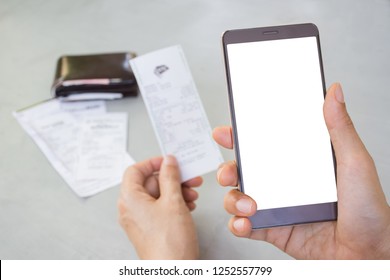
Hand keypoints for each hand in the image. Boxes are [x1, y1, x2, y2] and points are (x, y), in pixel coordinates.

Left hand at [118, 155, 201, 258]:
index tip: (168, 161)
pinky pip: (160, 208)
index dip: (152, 163)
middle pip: (149, 183)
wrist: (174, 271)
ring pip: (158, 196)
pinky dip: (174, 204)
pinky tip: (188, 206)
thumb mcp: (173, 201)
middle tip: (189, 177)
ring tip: (192, 195)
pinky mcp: (150, 228)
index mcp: (130, 199)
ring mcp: (140, 220)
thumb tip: (168, 161)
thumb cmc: (169, 242)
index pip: (135, 170)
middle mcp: (131, 209)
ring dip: (176, 191)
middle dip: (172, 179)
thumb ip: (170, 177)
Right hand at [213, 83, 389, 258]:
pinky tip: (246, 223)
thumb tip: (334, 93)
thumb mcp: (355, 163)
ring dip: (233, 200)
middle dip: (228, 170)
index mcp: (298, 164)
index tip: (226, 133)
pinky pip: (245, 226)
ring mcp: (276, 207)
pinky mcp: (273, 230)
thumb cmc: (369, 210)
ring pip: (238, 197)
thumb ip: (340, 128)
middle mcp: (283, 184)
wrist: (368, 255)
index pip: (264, 145)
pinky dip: (238, 225)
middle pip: (243, 171)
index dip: (241, 138)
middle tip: (229, 173)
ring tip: (248, 206)